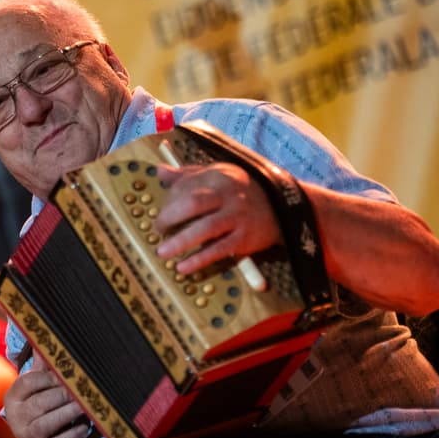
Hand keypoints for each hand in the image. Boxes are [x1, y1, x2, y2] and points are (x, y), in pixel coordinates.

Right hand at [4, 354, 89, 437]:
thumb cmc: (42, 414)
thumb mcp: (38, 391)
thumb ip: (42, 368)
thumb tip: (45, 338)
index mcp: (13, 396)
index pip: (29, 381)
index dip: (51, 377)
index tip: (70, 375)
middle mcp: (15, 416)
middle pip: (41, 402)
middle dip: (65, 396)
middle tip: (86, 390)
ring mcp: (25, 436)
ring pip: (48, 423)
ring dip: (70, 414)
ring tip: (88, 406)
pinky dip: (72, 435)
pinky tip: (84, 428)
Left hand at [154, 163, 280, 274]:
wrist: (280, 207)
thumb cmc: (238, 191)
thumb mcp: (217, 176)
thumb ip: (187, 175)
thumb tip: (159, 170)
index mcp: (218, 176)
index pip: (186, 186)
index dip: (168, 200)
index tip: (160, 212)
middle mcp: (228, 194)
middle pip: (193, 203)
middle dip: (169, 217)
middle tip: (157, 229)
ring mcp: (237, 216)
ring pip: (205, 228)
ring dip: (180, 241)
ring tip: (162, 252)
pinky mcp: (244, 238)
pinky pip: (219, 249)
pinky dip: (199, 260)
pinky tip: (182, 267)